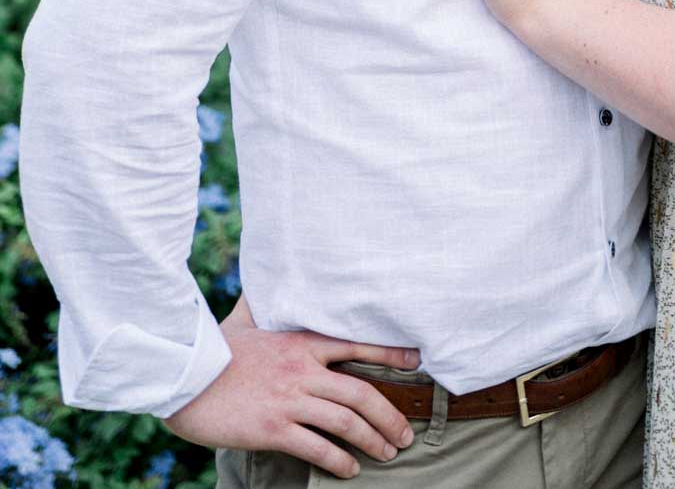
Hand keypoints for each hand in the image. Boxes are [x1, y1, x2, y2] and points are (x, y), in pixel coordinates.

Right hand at [163, 317, 420, 478]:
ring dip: (373, 439)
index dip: (389, 352)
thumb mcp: (243, 320)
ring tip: (388, 452)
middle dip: (389, 414)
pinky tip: (349, 469)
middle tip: (406, 433)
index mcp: (300, 342)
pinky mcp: (272, 428)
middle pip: (360, 391)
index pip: (355, 343)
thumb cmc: (215, 350)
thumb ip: (262, 303)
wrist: (183, 378)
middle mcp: (302, 370)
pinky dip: (338, 460)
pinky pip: (315, 446)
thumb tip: (263, 279)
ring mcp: (288, 400)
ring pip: (345, 421)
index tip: (416, 360)